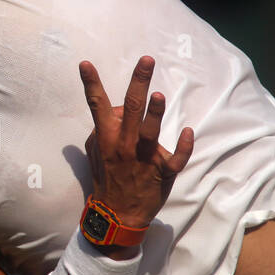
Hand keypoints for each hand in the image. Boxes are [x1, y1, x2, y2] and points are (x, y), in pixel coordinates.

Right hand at [79, 56, 193, 227]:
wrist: (118, 214)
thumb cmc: (107, 178)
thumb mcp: (96, 152)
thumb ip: (101, 129)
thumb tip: (112, 110)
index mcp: (107, 137)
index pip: (96, 105)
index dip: (91, 83)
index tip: (86, 64)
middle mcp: (124, 144)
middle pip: (130, 108)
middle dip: (138, 82)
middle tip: (147, 60)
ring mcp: (144, 158)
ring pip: (149, 132)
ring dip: (154, 113)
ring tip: (158, 95)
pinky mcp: (162, 172)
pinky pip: (176, 158)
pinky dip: (183, 146)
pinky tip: (188, 131)